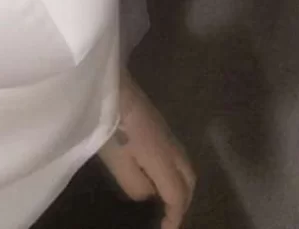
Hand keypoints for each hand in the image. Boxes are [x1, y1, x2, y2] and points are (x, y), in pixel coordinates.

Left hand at [97, 70, 195, 227]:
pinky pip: (175, 154)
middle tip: (168, 217)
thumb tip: (149, 195)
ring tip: (162, 199)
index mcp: (164, 159)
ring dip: (180, 185)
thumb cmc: (112, 125)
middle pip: (189, 180)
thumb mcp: (119, 163)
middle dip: (184, 202)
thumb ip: (137, 186)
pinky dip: (172, 171)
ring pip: (184, 165)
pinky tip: (154, 173)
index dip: (175, 217)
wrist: (109, 83)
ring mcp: (166, 132)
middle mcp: (172, 146)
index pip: (178, 194)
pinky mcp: (157, 123)